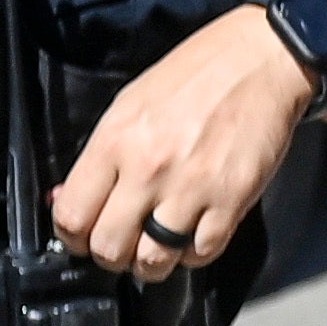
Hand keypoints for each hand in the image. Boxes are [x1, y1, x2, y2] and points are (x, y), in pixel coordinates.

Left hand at [49, 2, 313, 277]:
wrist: (259, 61)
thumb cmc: (195, 77)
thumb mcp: (131, 104)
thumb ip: (100, 156)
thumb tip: (67, 198)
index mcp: (116, 140)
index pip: (71, 215)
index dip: (72, 236)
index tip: (83, 236)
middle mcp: (149, 168)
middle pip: (108, 248)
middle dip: (110, 256)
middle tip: (121, 245)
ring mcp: (192, 187)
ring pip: (153, 261)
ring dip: (151, 263)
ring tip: (156, 248)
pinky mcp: (232, 199)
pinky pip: (201, 252)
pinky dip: (193, 254)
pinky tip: (192, 235)